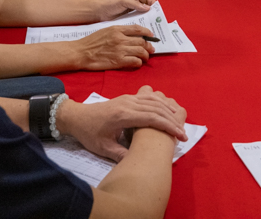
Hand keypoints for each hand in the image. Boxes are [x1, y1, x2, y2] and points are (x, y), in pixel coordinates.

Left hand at [60, 85, 187, 161]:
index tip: (181, 136)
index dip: (168, 127)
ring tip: (180, 123)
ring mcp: (129, 98)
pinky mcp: (128, 97)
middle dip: (173, 121)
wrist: (77, 116)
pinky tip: (168, 111)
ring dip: (169, 110)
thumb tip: (139, 162)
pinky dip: (161, 103)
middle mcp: (128, 103)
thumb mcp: (103, 149)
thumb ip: (121, 155)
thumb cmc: (90, 133)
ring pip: (155, 101)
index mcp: (123, 115)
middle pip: (157, 109)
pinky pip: (149, 97)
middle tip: (184, 134)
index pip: (152, 118)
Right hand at [74, 25, 154, 69]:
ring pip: (141, 51)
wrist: (81, 52)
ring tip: (146, 58)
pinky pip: (135, 61)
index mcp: (117, 29)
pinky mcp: (118, 61)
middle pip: (142, 41)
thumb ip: (119, 32)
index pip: (138, 29)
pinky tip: (137, 63)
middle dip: (149, 46)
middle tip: (151, 49)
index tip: (151, 36)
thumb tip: (133, 35)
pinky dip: (139, 62)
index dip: (147, 32)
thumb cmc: (92, 42)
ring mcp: (120, 50)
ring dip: (146, 55)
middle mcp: (120, 38)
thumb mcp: (106, 31)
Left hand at [95, 0, 155, 20]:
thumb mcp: (123, 2)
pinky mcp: (129, 18)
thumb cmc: (111, 4)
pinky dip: (141, 23)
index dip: (153, 4)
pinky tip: (143, 28)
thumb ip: (135, 4)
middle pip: (147, 7)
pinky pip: (138, 20)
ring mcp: (133, 11)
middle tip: (156, 21)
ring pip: (143, 14)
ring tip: (151, 26)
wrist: (100, 12)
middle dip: (152, 13)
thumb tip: (148, 8)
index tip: (157, 12)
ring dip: (147, 19)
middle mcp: (136, 3)